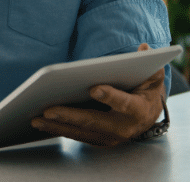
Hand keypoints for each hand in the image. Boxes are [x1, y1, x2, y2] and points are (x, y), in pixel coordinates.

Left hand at [31, 43, 166, 145]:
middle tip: (48, 110)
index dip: (111, 96)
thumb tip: (144, 48)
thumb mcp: (153, 76)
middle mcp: (124, 128)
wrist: (148, 115)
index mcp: (139, 110)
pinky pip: (76, 136)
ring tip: (36, 119)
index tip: (93, 88)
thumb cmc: (145, 90)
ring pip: (81, 132)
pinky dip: (58, 130)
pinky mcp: (98, 140)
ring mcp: (110, 137)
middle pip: (94, 121)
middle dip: (70, 116)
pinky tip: (40, 123)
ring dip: (57, 126)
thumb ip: (150, 63)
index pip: (125, 103)